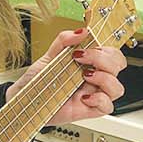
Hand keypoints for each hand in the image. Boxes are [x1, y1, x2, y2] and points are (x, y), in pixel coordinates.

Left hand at [7, 28, 127, 125]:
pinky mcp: (89, 110)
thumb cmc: (38, 80)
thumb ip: (64, 41)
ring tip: (84, 76)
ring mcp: (93, 94)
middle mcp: (94, 78)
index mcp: (89, 63)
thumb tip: (81, 31)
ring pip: (117, 88)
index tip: (86, 47)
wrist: (24, 99)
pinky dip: (99, 99)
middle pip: (118, 66)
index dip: (106, 49)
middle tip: (80, 57)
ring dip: (104, 79)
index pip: (112, 53)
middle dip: (103, 59)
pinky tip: (84, 97)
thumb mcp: (49, 55)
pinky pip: (107, 107)